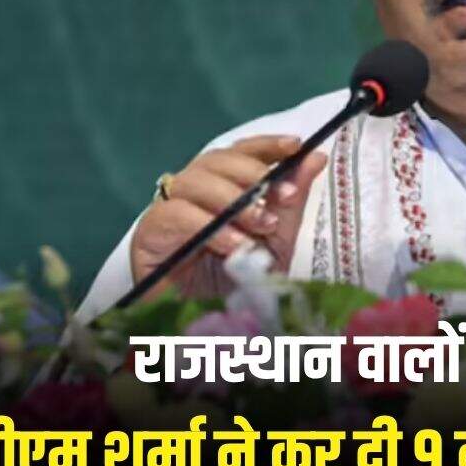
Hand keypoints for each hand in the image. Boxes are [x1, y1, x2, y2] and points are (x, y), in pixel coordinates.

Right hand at [131, 135, 326, 298]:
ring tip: (261, 226)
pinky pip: (179, 214)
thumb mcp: (277, 239)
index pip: (241, 151)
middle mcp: (193, 188)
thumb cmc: (237, 276)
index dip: (267, 144)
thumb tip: (316, 158)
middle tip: (284, 196)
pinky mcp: (149, 230)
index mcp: (222, 184)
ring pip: (197, 180)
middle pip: (218, 159)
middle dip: (255, 173)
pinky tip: (233, 245)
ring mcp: (168, 206)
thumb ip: (292, 200)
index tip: (296, 145)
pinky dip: (211, 227)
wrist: (200, 321)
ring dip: (235, 201)